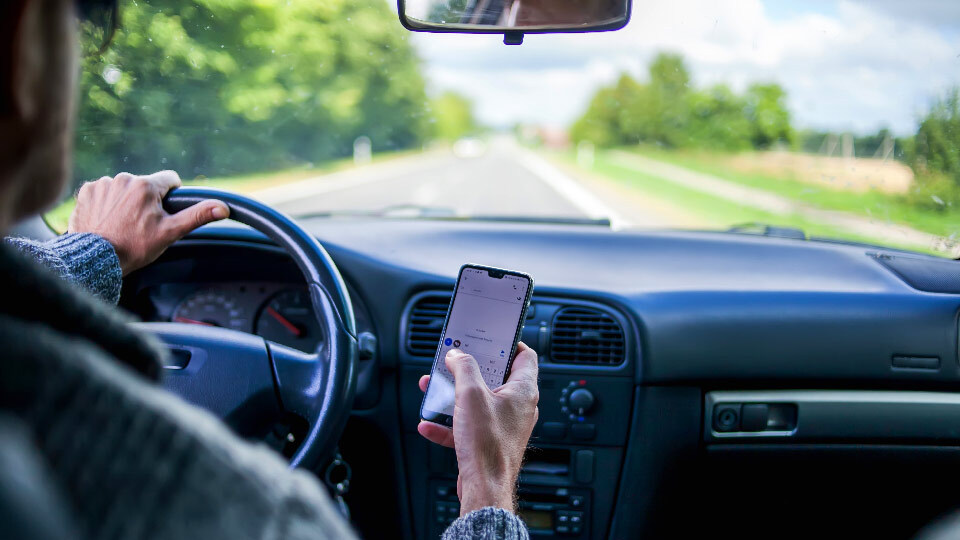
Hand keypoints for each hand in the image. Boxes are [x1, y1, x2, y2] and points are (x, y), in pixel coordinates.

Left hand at [68, 171, 228, 274]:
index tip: (164, 213)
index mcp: (146, 186)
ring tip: (122, 225)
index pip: (169, 179)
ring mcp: (102, 184)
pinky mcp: (86, 192)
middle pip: (145, 186)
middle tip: (141, 225)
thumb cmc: (135, 247)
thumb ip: (197, 216)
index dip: (171, 196)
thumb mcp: (171, 232)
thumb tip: (223, 207)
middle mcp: (123, 178)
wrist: (97, 259)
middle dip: (146, 201)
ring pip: (124, 188)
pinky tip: (107, 220)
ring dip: (125, 202)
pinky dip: (106, 204)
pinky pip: (103, 192)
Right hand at [418, 342, 539, 514]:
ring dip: (454, 395)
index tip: (488, 338)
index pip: (525, 355)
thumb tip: (458, 355)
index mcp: (522, 391)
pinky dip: (449, 423)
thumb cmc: (488, 446)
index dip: (507, 343)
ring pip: (477, 401)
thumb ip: (464, 368)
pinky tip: (429, 423)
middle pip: (495, 377)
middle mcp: (517, 407)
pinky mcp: (489, 441)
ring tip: (435, 389)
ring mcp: (504, 425)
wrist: (485, 488)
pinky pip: (468, 425)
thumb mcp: (471, 395)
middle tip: (455, 361)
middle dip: (469, 369)